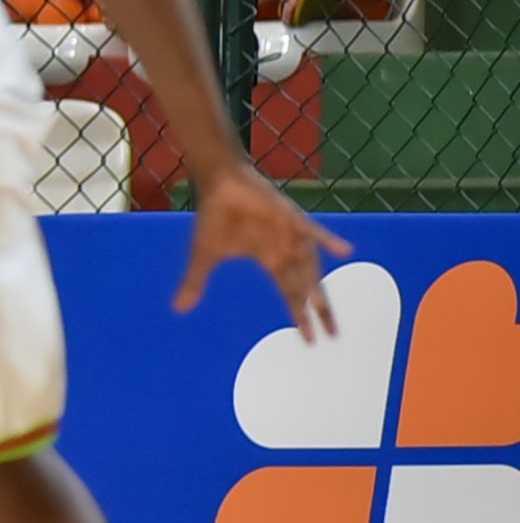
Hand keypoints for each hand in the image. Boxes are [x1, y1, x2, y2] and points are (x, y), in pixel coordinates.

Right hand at [177, 166, 349, 337]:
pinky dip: (327, 240)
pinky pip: (311, 230)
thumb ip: (195, 282)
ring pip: (309, 264)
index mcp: (270, 260)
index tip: (309, 340)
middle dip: (319, 309)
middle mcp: (285, 250)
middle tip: (333, 334)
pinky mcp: (288, 216)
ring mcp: (290, 233)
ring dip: (317, 285)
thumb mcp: (205, 256)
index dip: (299, 315)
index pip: (290, 294)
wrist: (218, 183)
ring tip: (324, 307)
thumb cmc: (216, 216)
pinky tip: (344, 251)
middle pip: (306, 285)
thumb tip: (178, 309)